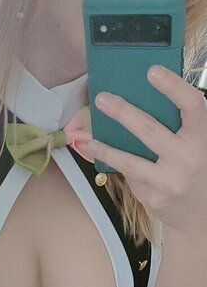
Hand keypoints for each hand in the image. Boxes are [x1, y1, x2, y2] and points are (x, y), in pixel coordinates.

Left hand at [87, 66, 206, 237]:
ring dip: (106, 149)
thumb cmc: (195, 169)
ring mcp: (169, 182)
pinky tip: (109, 159)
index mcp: (201, 139)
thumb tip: (143, 99)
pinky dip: (121, 167)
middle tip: (102, 98)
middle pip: (150, 130)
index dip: (173, 86)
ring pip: (130, 162)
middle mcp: (187, 159)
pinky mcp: (154, 199)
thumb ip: (180, 127)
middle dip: (122, 112)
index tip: (152, 71)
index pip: (191, 105)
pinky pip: (132, 178)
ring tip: (91, 140)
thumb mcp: (197, 145)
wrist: (200, 216)